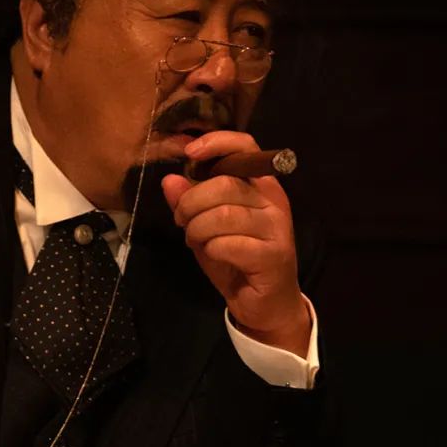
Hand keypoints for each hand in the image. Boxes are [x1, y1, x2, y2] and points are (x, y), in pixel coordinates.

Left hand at [161, 130, 310, 357]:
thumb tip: (169, 180)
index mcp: (260, 184)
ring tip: (195, 239)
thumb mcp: (204, 226)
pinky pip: (229, 244)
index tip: (189, 153)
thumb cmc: (235, 258)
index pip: (245, 146)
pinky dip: (212, 250)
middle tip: (181, 220)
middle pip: (224, 184)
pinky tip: (214, 255)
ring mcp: (277, 228)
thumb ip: (189, 202)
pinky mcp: (274, 256)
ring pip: (223, 215)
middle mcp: (273, 200)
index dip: (217, 142)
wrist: (264, 304)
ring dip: (198, 229)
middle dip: (191, 202)